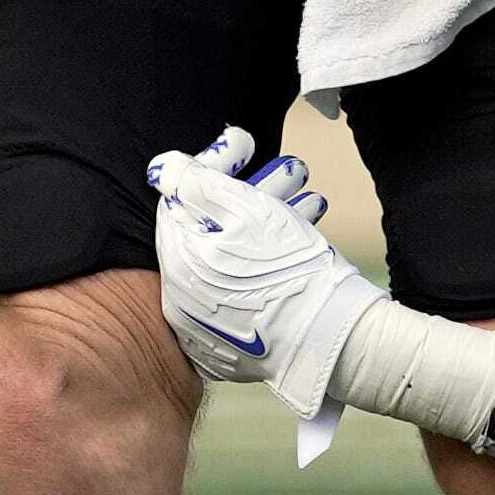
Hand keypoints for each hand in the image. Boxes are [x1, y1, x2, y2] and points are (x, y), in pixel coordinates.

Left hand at [148, 126, 377, 464]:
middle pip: (210, 231)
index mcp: (178, 266)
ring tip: (308, 198)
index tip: (248, 147)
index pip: (183, 202)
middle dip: (251, 192)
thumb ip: (200, 183)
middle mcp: (182, 302)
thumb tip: (162, 168)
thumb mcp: (249, 211)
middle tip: (290, 172)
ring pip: (231, 260)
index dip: (217, 166)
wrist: (333, 341)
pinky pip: (241, 294)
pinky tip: (301, 235)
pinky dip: (264, 265)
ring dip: (267, 223)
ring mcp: (207, 330)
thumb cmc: (293, 271)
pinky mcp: (234, 347)